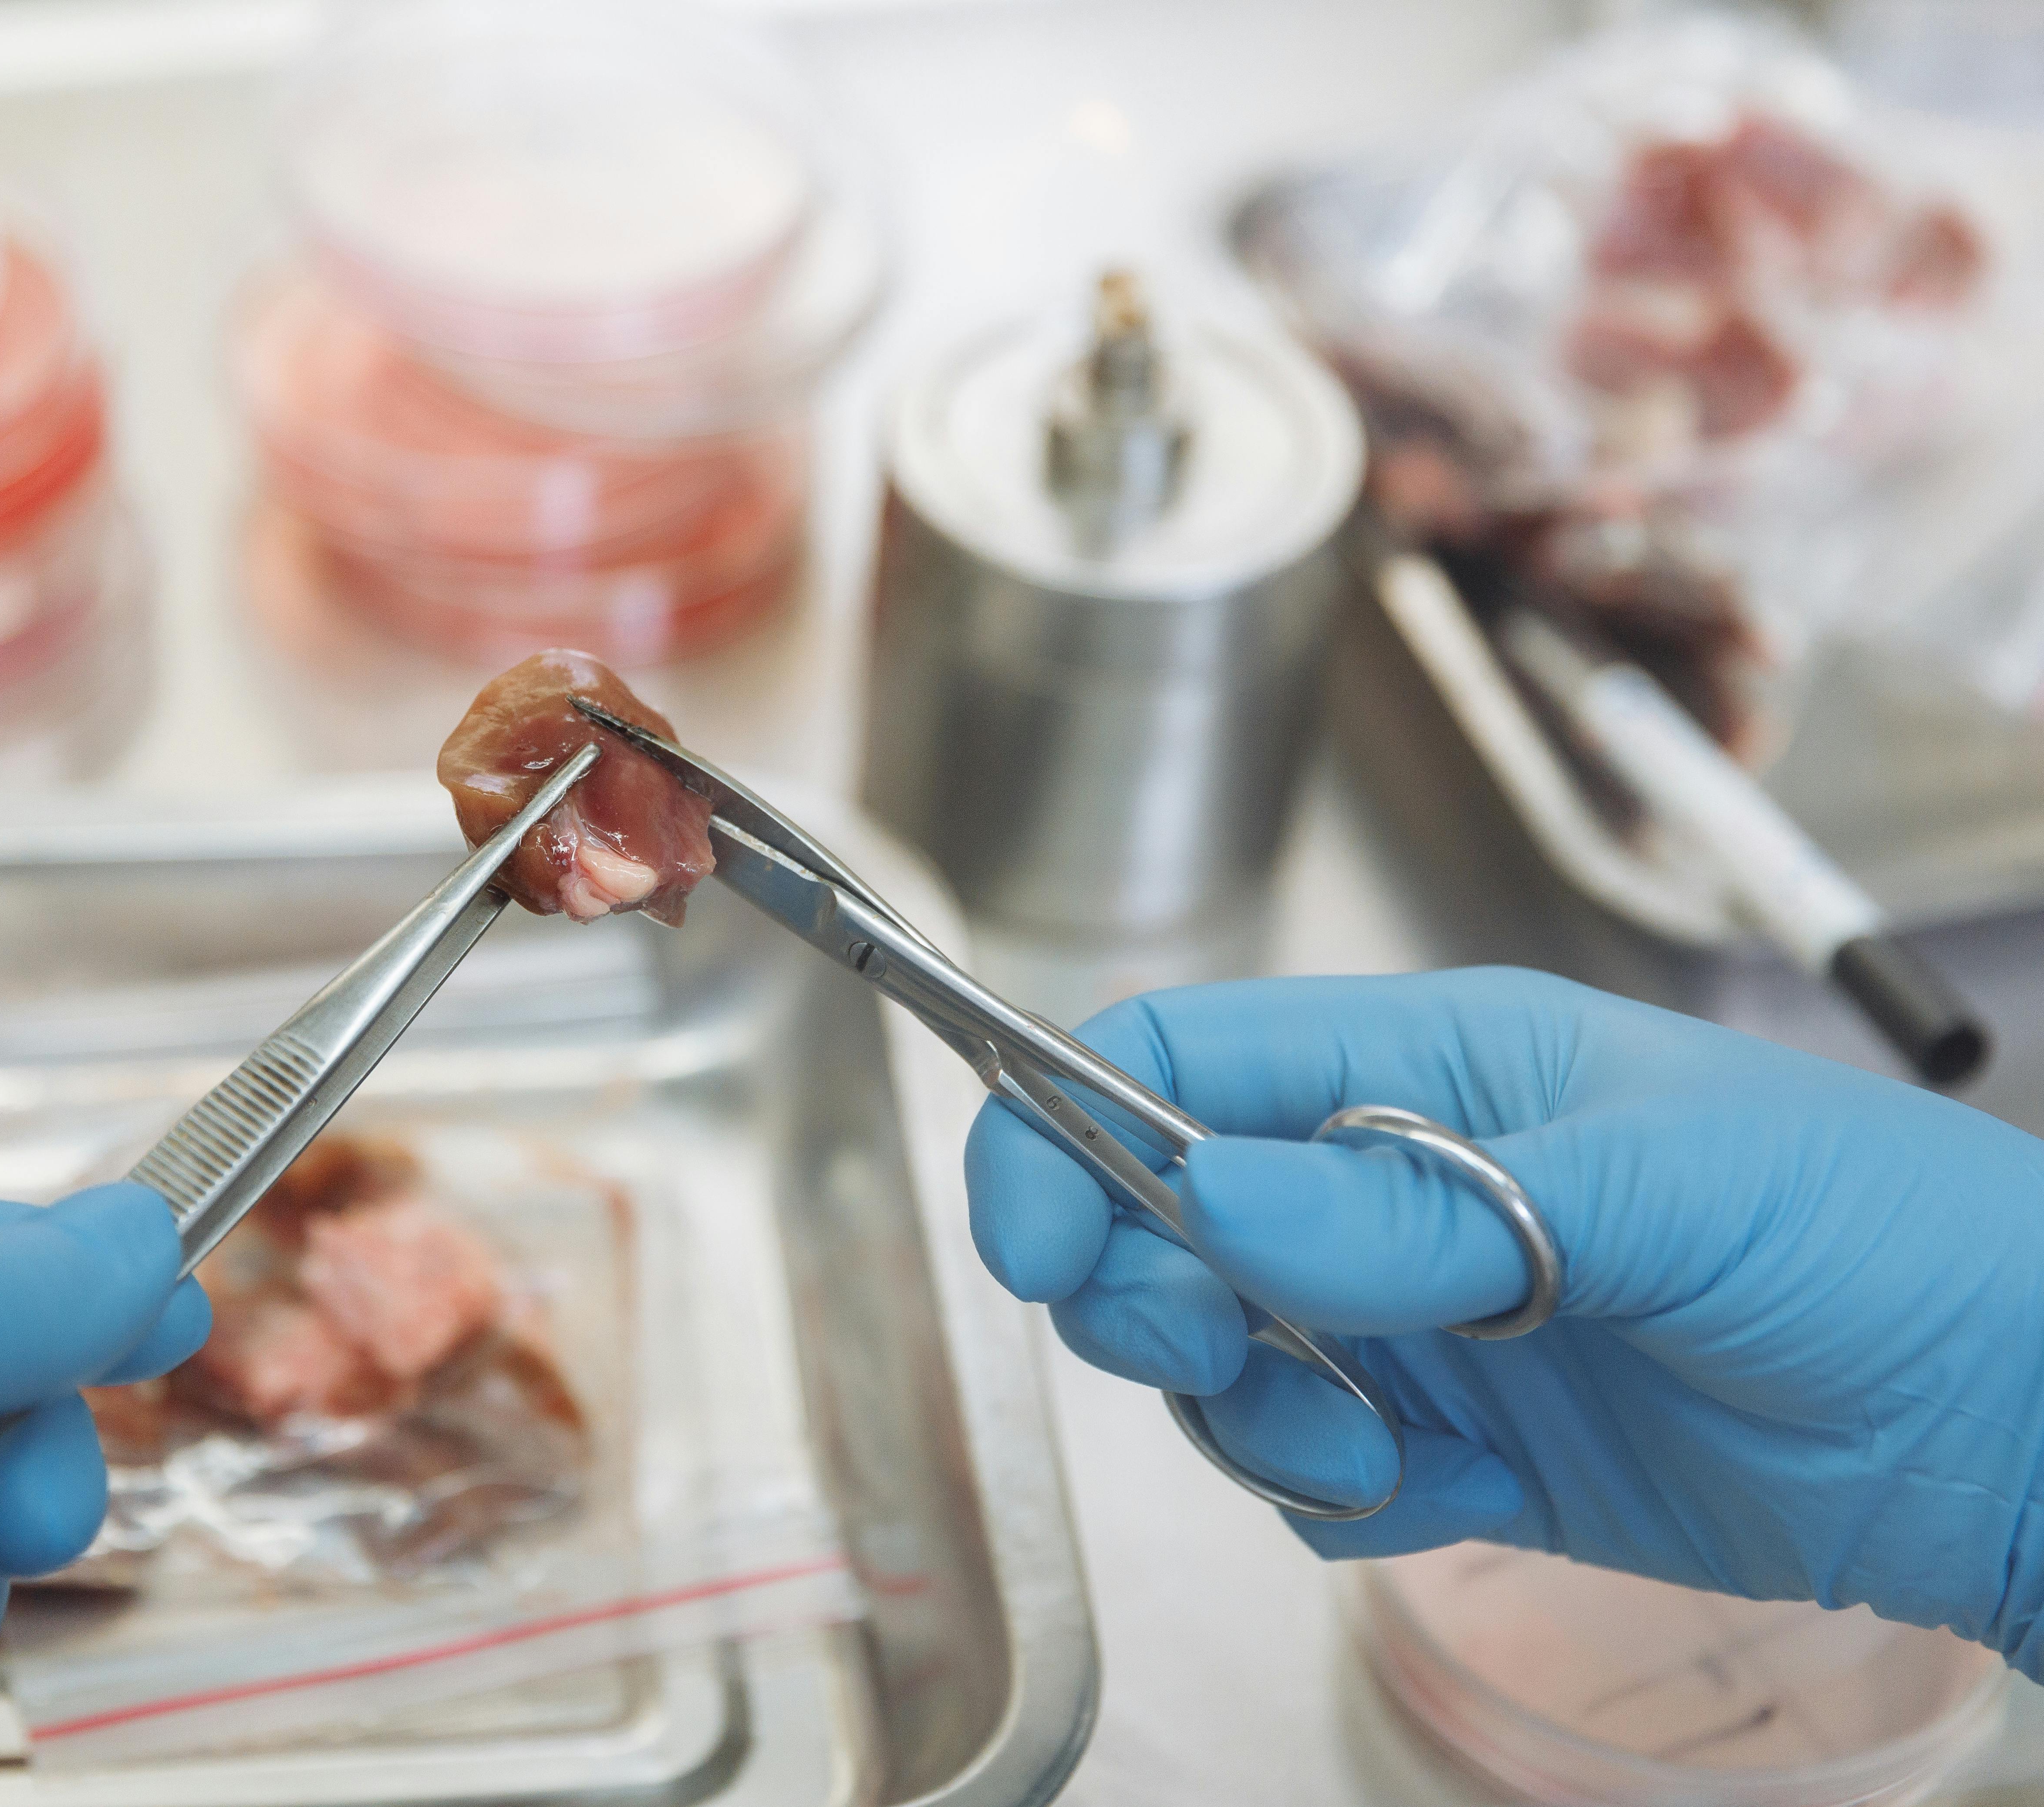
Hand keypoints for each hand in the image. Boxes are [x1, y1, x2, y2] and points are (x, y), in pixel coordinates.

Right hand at [966, 967, 2043, 1670]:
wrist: (2020, 1431)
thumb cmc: (1883, 1240)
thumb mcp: (1661, 1186)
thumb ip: (1427, 1204)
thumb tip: (1214, 1198)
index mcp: (1430, 1068)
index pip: (1182, 1059)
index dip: (1068, 1128)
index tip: (1034, 1242)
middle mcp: (1395, 1187)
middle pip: (1158, 1217)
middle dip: (1148, 1293)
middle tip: (1219, 1348)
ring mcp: (1421, 1317)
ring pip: (1220, 1359)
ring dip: (1260, 1415)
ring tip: (1387, 1448)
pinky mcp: (1457, 1443)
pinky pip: (1312, 1474)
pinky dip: (1348, 1500)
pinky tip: (1460, 1494)